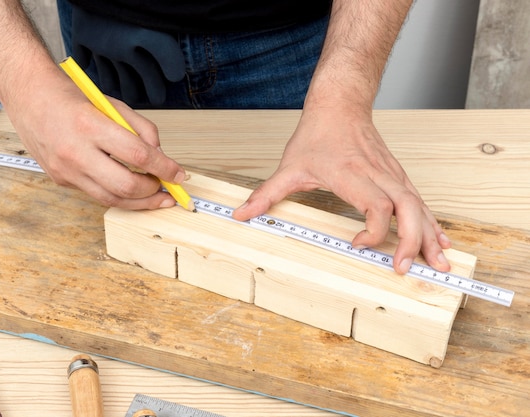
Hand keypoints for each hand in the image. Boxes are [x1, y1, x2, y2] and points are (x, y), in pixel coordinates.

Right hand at [6, 76, 186, 208]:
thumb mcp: (111, 103)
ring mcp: (65, 170)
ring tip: (154, 196)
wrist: (27, 95)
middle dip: (153, 192)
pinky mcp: (60, 180)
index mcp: (91, 126)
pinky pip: (95, 193)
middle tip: (166, 187)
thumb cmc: (69, 96)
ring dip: (138, 202)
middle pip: (125, 186)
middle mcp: (75, 152)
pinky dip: (116, 193)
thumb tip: (159, 155)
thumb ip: (140, 129)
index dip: (164, 168)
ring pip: (111, 199)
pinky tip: (128, 188)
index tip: (179, 174)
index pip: (138, 156)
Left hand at [233, 107, 451, 274]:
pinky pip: (419, 200)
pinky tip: (438, 239)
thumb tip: (242, 214)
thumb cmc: (317, 134)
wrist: (340, 103)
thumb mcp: (289, 165)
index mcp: (351, 174)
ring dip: (429, 235)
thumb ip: (267, 193)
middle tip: (406, 269)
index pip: (375, 205)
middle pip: (406, 208)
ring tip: (440, 263)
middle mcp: (377, 174)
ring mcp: (391, 174)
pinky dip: (430, 221)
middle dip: (411, 240)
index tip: (357, 246)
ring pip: (418, 205)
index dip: (373, 230)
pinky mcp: (397, 175)